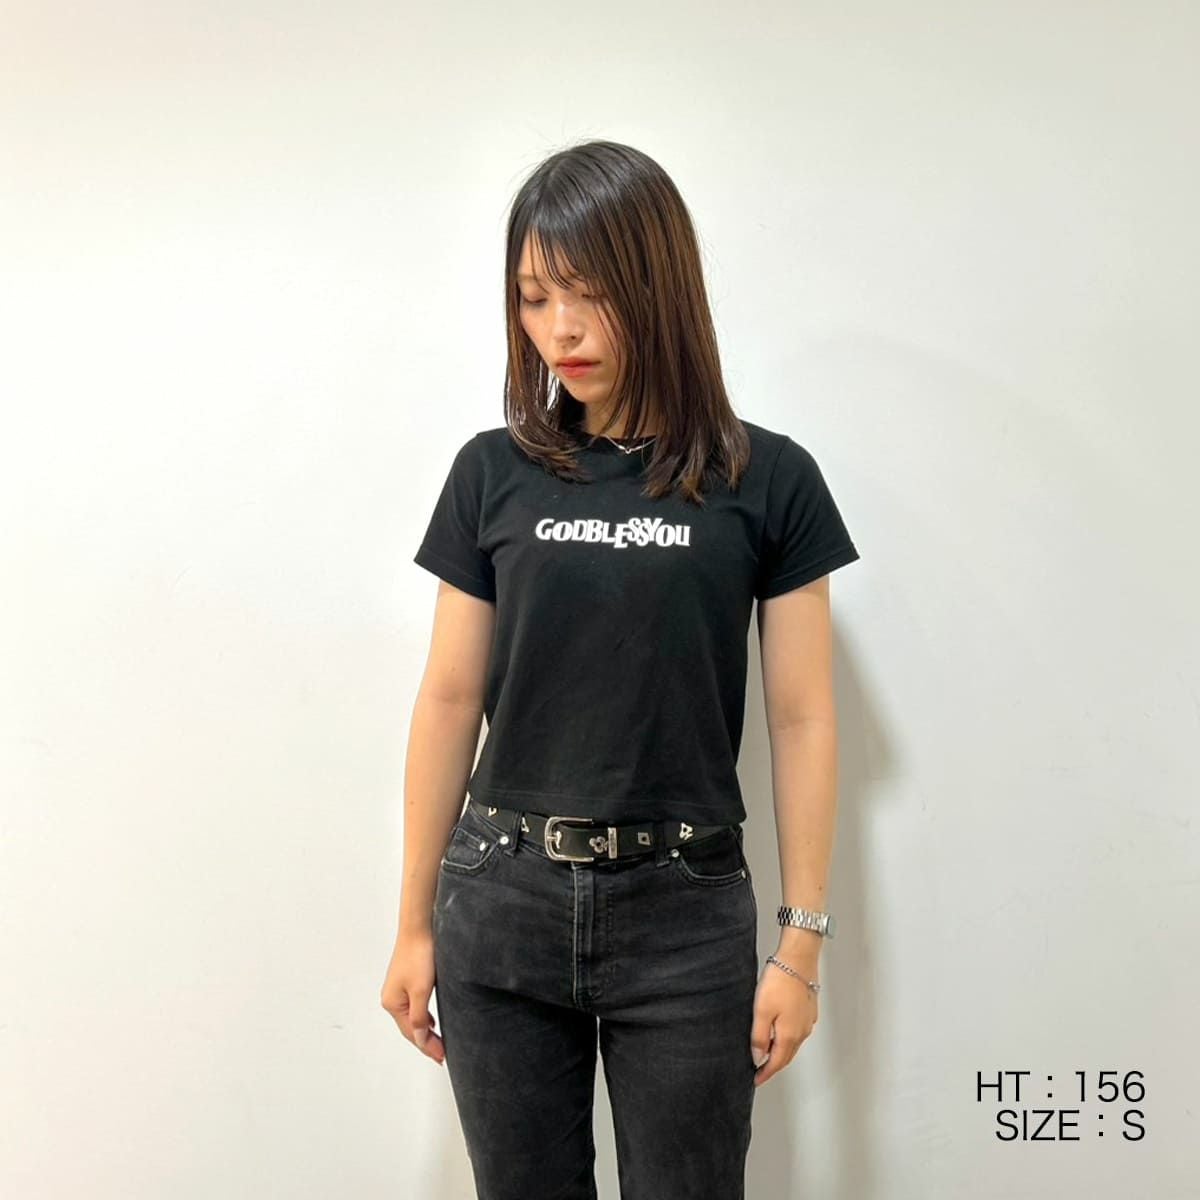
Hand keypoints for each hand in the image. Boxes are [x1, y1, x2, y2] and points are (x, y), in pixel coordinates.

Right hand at [380, 927, 444, 1065]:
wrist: (420, 927)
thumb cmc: (419, 955)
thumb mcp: (421, 991)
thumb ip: (419, 1018)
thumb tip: (420, 1039)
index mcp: (392, 1003)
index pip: (411, 1033)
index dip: (427, 1047)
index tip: (441, 1057)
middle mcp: (392, 997)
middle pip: (410, 1027)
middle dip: (426, 1041)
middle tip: (442, 1054)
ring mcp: (399, 988)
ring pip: (413, 1016)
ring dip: (426, 1029)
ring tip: (439, 1043)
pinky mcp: (408, 979)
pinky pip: (415, 1005)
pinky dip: (424, 1016)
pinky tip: (433, 1020)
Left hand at [749, 957, 818, 1086]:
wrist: (798, 959)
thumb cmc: (780, 981)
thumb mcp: (761, 1011)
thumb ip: (759, 1037)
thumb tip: (758, 1058)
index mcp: (789, 1035)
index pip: (776, 1063)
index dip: (765, 1073)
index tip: (756, 1080)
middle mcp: (802, 1032)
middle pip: (786, 1056)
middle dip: (773, 1065)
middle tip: (760, 1070)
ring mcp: (807, 1021)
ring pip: (793, 1044)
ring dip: (781, 1051)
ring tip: (767, 1053)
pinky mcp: (809, 1010)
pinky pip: (797, 1031)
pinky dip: (787, 1038)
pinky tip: (780, 1032)